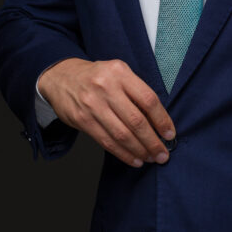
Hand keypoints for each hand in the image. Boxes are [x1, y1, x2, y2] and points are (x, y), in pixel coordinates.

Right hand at [37, 58, 174, 168]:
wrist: (61, 77)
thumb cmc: (97, 77)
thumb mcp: (118, 73)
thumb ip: (135, 92)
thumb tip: (158, 122)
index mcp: (120, 72)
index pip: (148, 99)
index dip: (162, 120)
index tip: (170, 134)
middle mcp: (106, 87)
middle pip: (136, 120)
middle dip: (152, 141)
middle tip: (162, 154)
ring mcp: (92, 104)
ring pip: (122, 134)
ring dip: (139, 150)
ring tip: (150, 158)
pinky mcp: (82, 119)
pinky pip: (106, 141)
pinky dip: (123, 154)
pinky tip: (134, 159)